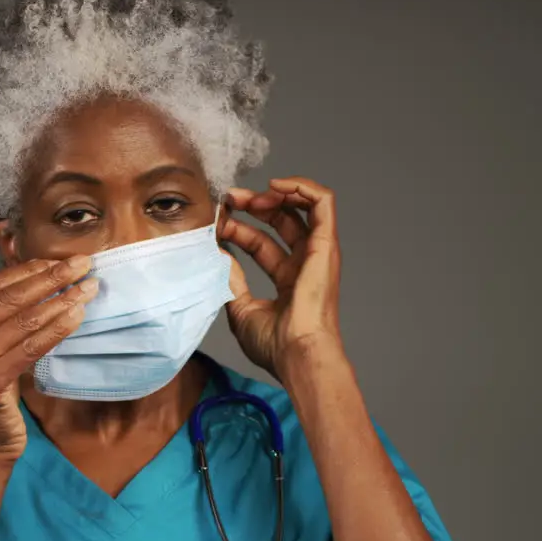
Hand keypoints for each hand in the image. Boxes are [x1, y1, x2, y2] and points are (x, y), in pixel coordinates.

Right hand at [0, 255, 97, 463]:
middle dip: (50, 278)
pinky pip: (30, 347)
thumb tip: (42, 277)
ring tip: (87, 289)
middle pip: (8, 299)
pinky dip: (56, 328)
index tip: (58, 260)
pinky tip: (77, 316)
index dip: (27, 270)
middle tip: (82, 265)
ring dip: (60, 300)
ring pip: (22, 321)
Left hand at [220, 177, 342, 379]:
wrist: (297, 354)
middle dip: (252, 204)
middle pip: (280, 221)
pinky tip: (275, 186)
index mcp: (288, 279)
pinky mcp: (326, 244)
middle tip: (228, 199)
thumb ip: (230, 278)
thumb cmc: (275, 344)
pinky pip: (324, 202)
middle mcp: (304, 263)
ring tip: (249, 196)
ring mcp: (317, 253)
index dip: (237, 228)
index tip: (215, 222)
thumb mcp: (241, 307)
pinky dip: (302, 186)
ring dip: (275, 193)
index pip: (260, 243)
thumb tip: (216, 252)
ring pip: (303, 206)